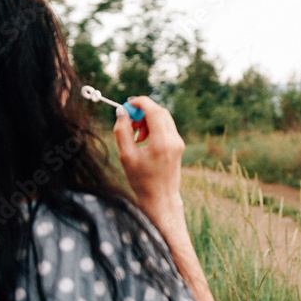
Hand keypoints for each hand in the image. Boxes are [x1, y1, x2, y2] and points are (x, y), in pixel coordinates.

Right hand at [113, 96, 184, 218]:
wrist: (160, 198)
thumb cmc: (141, 180)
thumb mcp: (126, 156)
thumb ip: (122, 131)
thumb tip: (121, 111)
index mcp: (162, 143)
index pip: (154, 111)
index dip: (140, 103)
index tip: (127, 104)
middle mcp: (174, 140)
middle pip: (160, 112)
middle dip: (143, 112)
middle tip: (129, 122)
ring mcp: (179, 142)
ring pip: (164, 118)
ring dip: (148, 120)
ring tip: (136, 137)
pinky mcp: (179, 145)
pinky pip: (166, 127)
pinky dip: (154, 127)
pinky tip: (144, 141)